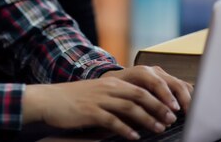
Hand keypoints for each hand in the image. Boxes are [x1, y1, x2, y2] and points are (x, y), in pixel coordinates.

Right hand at [23, 66, 191, 139]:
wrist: (49, 99)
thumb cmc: (72, 100)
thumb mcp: (96, 95)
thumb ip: (115, 100)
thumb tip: (135, 113)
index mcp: (111, 83)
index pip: (141, 88)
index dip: (159, 98)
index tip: (171, 109)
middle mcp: (108, 88)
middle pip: (140, 96)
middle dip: (159, 107)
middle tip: (171, 119)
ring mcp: (99, 99)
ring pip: (130, 107)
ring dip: (147, 119)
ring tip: (159, 128)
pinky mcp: (90, 111)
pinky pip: (112, 121)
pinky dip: (126, 129)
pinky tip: (134, 137)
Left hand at [102, 66, 192, 112]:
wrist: (114, 83)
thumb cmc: (118, 93)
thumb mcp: (124, 99)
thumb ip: (141, 109)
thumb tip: (160, 123)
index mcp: (141, 73)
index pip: (158, 83)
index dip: (167, 96)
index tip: (174, 109)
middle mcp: (153, 71)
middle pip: (174, 83)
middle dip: (182, 100)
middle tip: (187, 114)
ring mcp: (162, 75)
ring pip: (181, 84)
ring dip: (187, 99)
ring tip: (191, 113)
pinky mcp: (168, 81)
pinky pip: (182, 87)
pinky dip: (187, 98)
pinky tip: (188, 110)